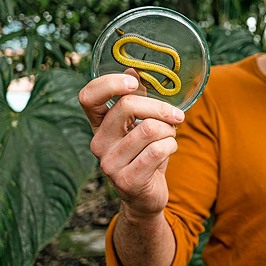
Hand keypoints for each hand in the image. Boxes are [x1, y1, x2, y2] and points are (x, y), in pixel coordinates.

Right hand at [78, 73, 184, 218]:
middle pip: (127, 106)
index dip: (110, 84)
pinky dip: (172, 145)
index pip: (88, 97)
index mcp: (99, 125)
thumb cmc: (145, 155)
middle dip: (160, 108)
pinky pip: (158, 150)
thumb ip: (137, 99)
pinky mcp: (127, 180)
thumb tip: (134, 68)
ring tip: (170, 138)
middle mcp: (98, 142)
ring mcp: (109, 163)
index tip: (134, 82)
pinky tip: (170, 150)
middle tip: (177, 115)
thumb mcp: (139, 125)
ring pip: (150, 129)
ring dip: (170, 131)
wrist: (146, 196)